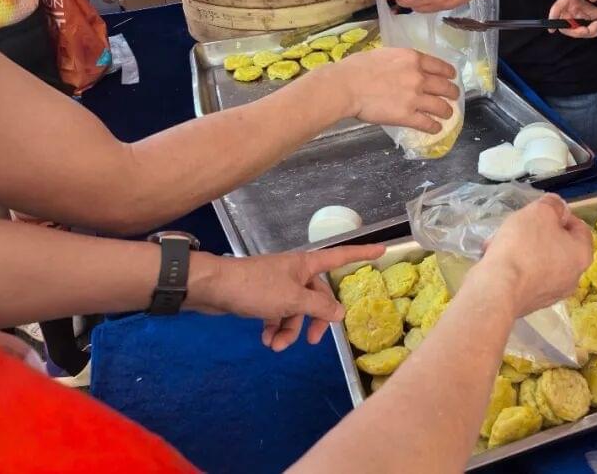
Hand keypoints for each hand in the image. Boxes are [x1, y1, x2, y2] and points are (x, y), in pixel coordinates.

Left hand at [188, 243, 385, 350]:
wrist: (213, 288)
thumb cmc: (256, 287)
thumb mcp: (292, 300)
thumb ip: (319, 306)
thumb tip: (340, 312)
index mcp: (307, 265)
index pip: (341, 257)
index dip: (362, 254)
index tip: (383, 250)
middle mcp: (296, 273)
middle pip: (317, 296)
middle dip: (314, 321)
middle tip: (311, 342)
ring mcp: (279, 285)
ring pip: (296, 310)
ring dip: (289, 330)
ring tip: (276, 345)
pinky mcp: (262, 297)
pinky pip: (278, 314)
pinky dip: (275, 328)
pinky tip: (266, 341)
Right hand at [331, 47, 458, 132]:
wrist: (346, 86)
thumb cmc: (357, 68)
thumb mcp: (384, 54)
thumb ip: (400, 61)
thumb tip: (403, 67)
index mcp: (413, 58)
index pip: (440, 66)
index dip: (449, 73)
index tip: (452, 77)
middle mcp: (419, 77)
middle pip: (445, 87)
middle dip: (453, 93)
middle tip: (453, 96)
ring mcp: (415, 97)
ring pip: (441, 106)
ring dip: (447, 111)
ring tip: (448, 114)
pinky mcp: (407, 116)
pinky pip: (428, 123)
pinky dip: (434, 127)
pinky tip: (435, 128)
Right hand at [478, 195, 592, 317]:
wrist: (497, 289)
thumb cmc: (524, 246)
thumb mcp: (540, 211)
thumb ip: (553, 205)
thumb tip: (558, 208)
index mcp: (582, 255)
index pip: (579, 227)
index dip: (560, 214)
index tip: (540, 212)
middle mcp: (573, 278)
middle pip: (558, 245)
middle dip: (537, 233)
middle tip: (519, 226)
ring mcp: (552, 294)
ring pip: (540, 261)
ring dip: (523, 249)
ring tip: (501, 243)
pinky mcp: (532, 303)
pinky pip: (527, 277)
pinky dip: (516, 267)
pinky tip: (497, 261)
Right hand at [549, 0, 596, 38]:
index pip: (558, 8)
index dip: (553, 18)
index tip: (552, 29)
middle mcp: (572, 9)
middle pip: (565, 25)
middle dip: (575, 31)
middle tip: (587, 30)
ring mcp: (579, 17)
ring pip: (577, 32)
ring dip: (589, 32)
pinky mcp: (587, 24)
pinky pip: (587, 33)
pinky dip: (595, 31)